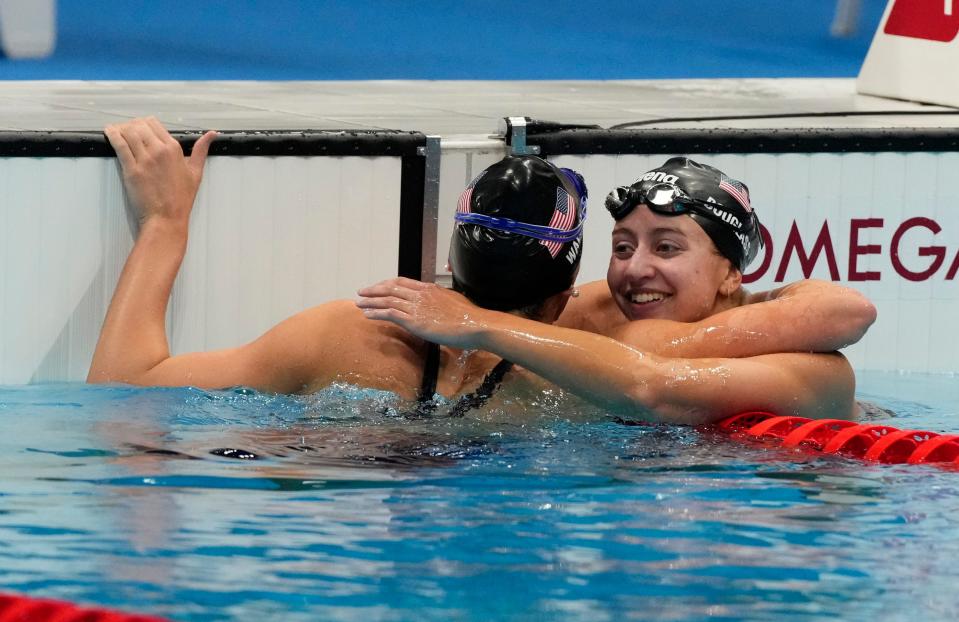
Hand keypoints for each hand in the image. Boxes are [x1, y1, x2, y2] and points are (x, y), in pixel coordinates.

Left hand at [104, 117, 215, 227]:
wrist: (167, 217)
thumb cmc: (181, 198)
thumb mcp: (196, 172)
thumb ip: (201, 150)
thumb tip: (212, 135)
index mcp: (174, 149)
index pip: (154, 124)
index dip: (144, 123)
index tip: (140, 128)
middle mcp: (159, 151)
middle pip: (139, 125)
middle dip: (131, 125)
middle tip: (126, 130)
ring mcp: (144, 160)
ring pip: (128, 132)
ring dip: (120, 128)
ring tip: (116, 130)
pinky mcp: (131, 170)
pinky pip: (119, 145)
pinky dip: (112, 136)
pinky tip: (109, 133)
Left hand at [356, 277, 490, 348]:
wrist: (474, 324)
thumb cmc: (468, 316)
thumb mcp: (453, 300)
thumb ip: (441, 299)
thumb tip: (437, 301)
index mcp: (428, 288)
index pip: (401, 282)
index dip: (386, 284)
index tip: (377, 286)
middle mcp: (419, 294)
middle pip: (390, 288)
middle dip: (373, 290)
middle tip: (361, 292)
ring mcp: (416, 307)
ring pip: (387, 300)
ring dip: (370, 302)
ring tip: (359, 304)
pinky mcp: (414, 321)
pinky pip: (389, 314)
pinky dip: (376, 313)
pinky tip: (368, 315)